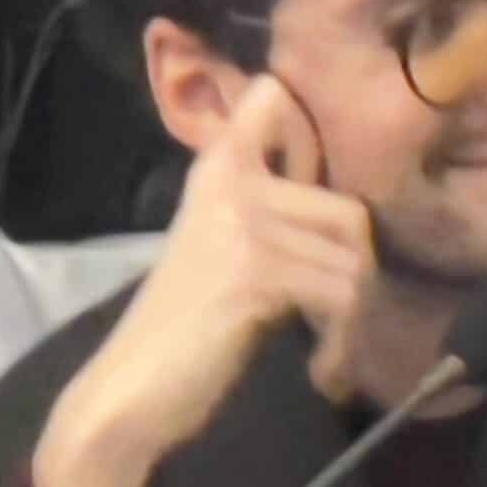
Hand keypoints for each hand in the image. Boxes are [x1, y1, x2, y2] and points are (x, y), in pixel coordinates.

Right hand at [32, 75, 375, 486]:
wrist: (131, 388)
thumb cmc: (182, 328)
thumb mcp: (225, 250)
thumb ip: (272, 216)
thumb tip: (352, 217)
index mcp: (219, 168)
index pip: (272, 98)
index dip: (313, 142)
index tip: (315, 211)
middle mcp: (231, 181)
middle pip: (350, 211)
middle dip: (356, 276)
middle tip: (333, 321)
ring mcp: (244, 223)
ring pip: (354, 262)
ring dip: (351, 322)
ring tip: (325, 353)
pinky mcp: (257, 271)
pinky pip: (342, 298)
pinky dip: (342, 345)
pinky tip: (319, 371)